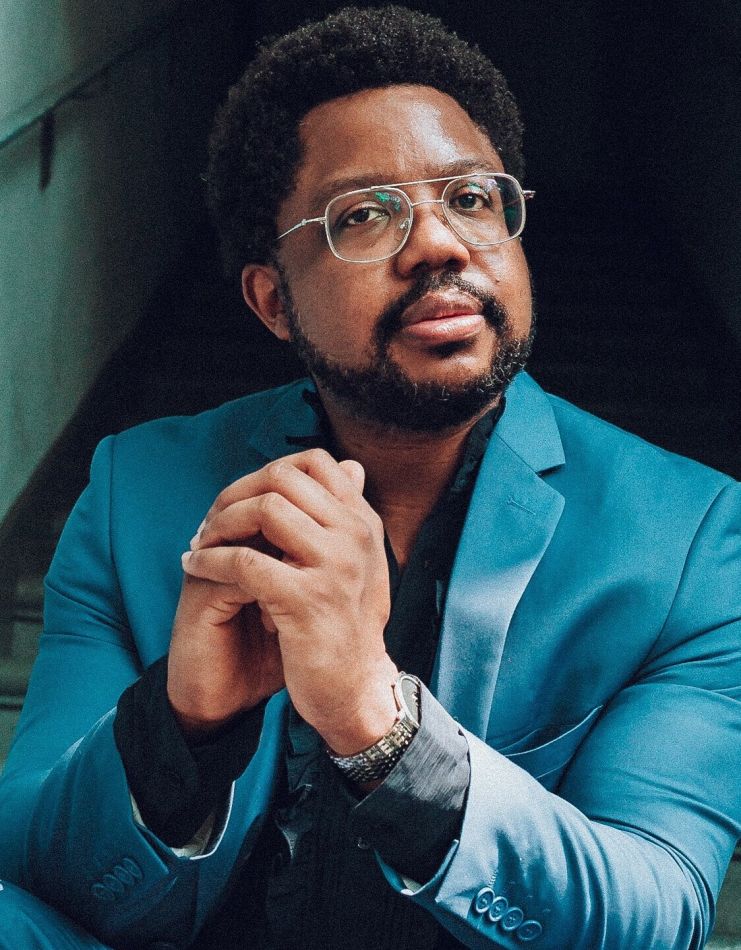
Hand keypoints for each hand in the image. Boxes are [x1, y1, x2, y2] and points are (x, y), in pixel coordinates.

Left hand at [182, 449, 397, 753]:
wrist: (355, 691)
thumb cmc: (347, 627)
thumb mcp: (359, 561)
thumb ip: (348, 516)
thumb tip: (350, 466)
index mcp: (366, 523)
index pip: (316, 462)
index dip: (267, 472)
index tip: (242, 500)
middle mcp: (356, 536)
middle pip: (284, 478)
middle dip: (237, 494)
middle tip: (212, 521)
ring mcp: (335, 566)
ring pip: (265, 510)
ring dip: (222, 523)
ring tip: (201, 543)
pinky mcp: (307, 599)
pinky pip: (244, 561)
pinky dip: (210, 560)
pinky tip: (195, 569)